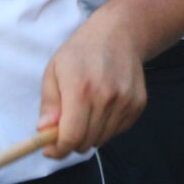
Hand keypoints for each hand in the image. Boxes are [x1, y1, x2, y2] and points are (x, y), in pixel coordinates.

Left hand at [36, 17, 149, 159]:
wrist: (119, 34)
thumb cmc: (81, 51)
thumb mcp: (54, 70)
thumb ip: (49, 103)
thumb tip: (44, 130)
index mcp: (80, 89)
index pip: (71, 136)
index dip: (58, 149)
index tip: (50, 149)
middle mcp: (106, 98)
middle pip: (86, 142)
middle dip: (71, 142)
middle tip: (64, 128)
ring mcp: (125, 102)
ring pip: (102, 139)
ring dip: (89, 134)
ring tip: (84, 113)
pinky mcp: (138, 104)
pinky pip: (118, 131)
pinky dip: (106, 127)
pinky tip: (102, 108)